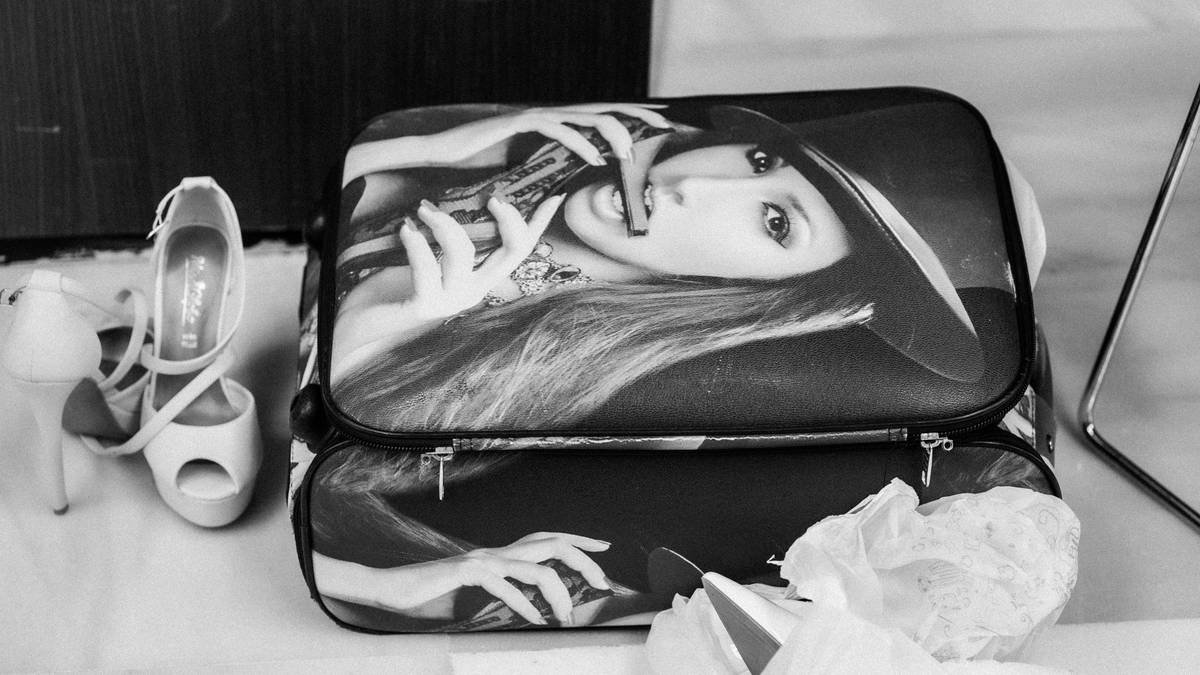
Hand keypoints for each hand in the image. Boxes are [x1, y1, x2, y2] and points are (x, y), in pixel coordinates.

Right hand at [317, 533, 612, 624]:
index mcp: (500, 556)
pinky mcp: (466, 573)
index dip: (578, 541)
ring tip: (566, 616)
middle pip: (552, 543)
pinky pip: (505, 585)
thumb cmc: (434, 597)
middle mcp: (496, 552)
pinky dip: (524, 604)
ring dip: (558, 592)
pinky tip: (534, 619)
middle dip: (583, 560)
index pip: (547, 539)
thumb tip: (536, 611)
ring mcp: (482, 560)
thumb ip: (505, 599)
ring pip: (535, 566)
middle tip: (603, 582)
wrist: (393, 590)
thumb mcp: (478, 600)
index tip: (604, 550)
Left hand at [399, 194, 563, 322]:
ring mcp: (451, 301)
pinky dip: (417, 243)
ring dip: (445, 224)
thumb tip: (460, 192)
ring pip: (463, 256)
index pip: (520, 249)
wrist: (366, 318)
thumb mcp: (430, 252)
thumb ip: (450, 234)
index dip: (538, 224)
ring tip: (423, 208)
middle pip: (509, 255)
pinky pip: (427, 268)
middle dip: (508, 222)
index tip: (554, 196)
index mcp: (480, 277)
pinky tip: (406, 228)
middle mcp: (473, 291)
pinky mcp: (424, 306)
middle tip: (492, 197)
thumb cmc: (396, 280)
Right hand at [425, 103, 672, 166]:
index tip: (662, 120)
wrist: (443, 152)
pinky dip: (578, 143)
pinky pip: (556, 129)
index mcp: (556, 123)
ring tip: (631, 149)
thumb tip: (573, 179)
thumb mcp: (526, 165)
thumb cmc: (482, 160)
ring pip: (584, 117)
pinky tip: (594, 156)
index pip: (601, 116)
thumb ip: (550, 165)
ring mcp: (535, 116)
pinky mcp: (519, 123)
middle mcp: (550, 115)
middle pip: (602, 110)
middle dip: (637, 117)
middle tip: (665, 125)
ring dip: (611, 133)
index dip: (633, 115)